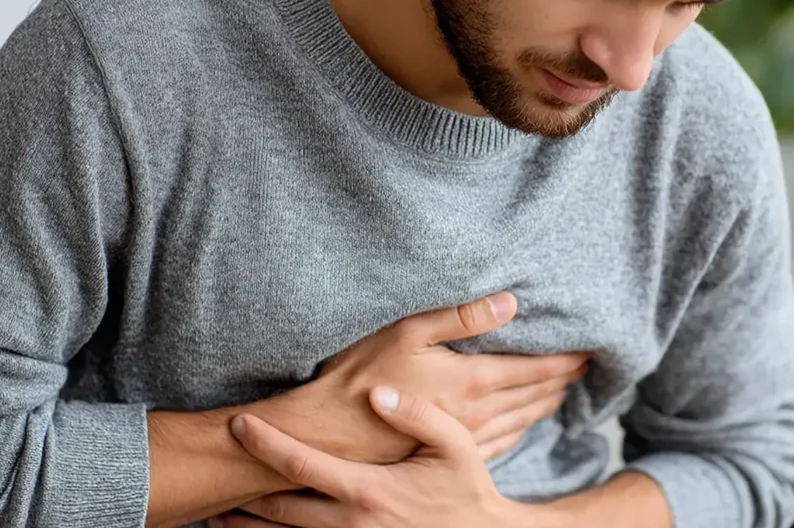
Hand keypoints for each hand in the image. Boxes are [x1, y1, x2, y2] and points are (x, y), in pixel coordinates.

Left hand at [214, 386, 527, 527]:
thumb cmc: (467, 489)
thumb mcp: (455, 444)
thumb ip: (416, 415)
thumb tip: (376, 393)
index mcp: (369, 490)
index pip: (300, 464)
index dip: (264, 443)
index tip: (238, 424)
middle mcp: (351, 523)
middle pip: (278, 509)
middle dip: (240, 495)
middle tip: (212, 475)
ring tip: (217, 515)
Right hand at [254, 292, 586, 464]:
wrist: (328, 435)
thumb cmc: (362, 374)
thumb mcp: (409, 330)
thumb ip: (462, 316)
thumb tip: (511, 302)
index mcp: (473, 380)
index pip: (535, 368)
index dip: (564, 359)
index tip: (587, 350)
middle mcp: (478, 413)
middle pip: (534, 395)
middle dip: (562, 380)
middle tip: (584, 369)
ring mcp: (465, 438)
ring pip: (521, 420)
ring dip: (546, 405)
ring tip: (562, 393)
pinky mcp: (448, 454)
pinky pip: (500, 444)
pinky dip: (521, 430)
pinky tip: (524, 426)